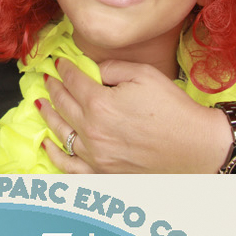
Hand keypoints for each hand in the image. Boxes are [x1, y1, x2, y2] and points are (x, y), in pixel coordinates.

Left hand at [38, 60, 232, 174]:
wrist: (194, 147)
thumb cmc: (173, 108)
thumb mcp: (145, 75)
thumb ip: (113, 67)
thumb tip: (94, 69)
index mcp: (100, 103)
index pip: (73, 81)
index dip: (64, 68)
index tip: (58, 62)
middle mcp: (92, 130)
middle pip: (63, 104)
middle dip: (53, 88)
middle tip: (47, 78)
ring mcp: (95, 156)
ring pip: (60, 133)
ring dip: (48, 115)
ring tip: (42, 102)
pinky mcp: (102, 173)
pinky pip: (68, 166)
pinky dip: (54, 154)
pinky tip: (47, 144)